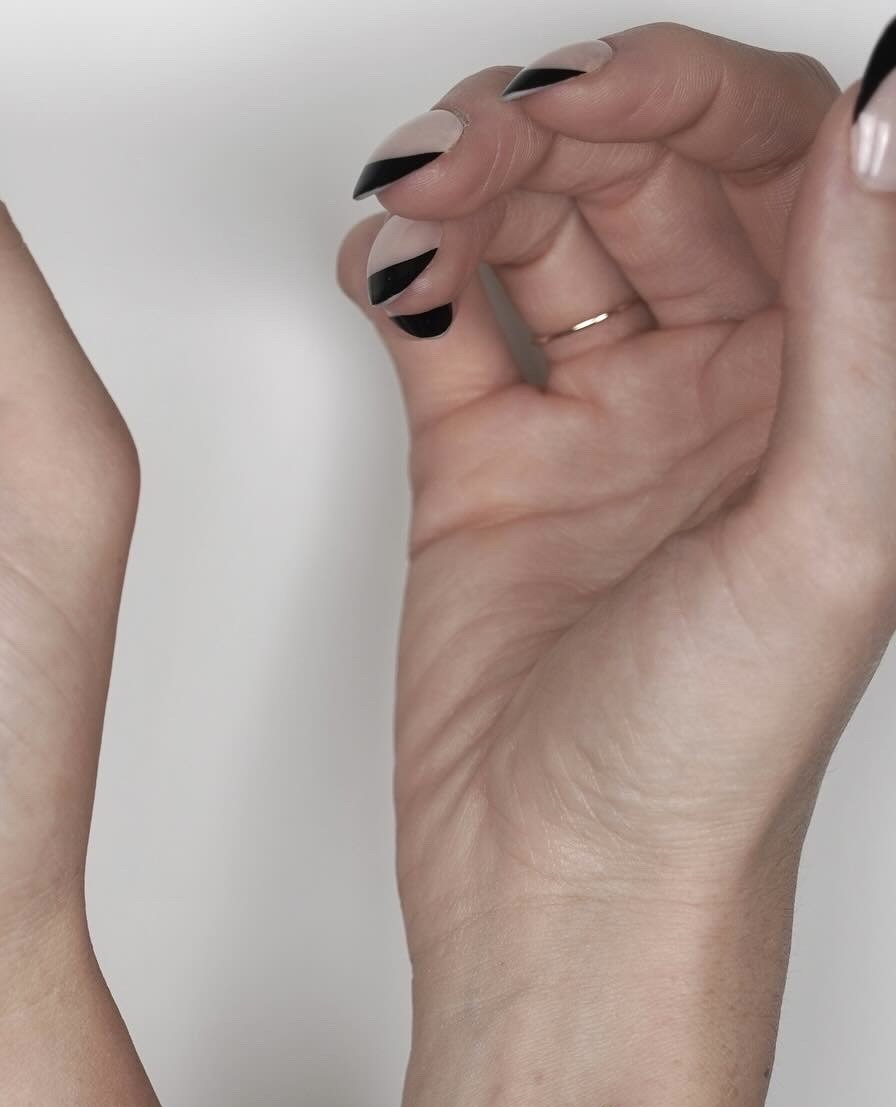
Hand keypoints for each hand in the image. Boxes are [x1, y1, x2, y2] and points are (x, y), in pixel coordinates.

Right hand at [344, 24, 892, 952]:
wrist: (562, 890)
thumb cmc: (708, 760)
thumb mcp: (829, 532)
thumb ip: (864, 324)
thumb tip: (889, 130)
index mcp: (827, 393)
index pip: (780, 169)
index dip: (691, 97)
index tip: (602, 87)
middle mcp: (718, 397)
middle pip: (645, 181)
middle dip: (560, 127)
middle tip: (485, 135)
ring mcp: (596, 431)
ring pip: (537, 239)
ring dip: (475, 186)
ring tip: (420, 190)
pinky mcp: (485, 477)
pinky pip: (443, 332)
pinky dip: (408, 276)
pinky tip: (390, 259)